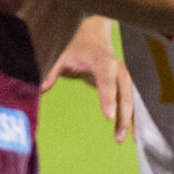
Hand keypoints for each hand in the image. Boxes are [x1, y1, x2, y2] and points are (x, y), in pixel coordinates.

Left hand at [47, 14, 137, 143]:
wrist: (94, 33)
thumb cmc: (76, 45)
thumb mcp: (61, 55)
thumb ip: (52, 71)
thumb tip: (40, 88)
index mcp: (102, 61)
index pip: (106, 81)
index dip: (108, 97)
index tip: (108, 116)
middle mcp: (118, 70)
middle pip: (123, 94)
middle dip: (122, 115)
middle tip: (118, 136)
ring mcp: (124, 77)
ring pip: (129, 100)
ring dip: (129, 120)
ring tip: (123, 140)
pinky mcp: (126, 84)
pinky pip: (130, 101)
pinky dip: (132, 117)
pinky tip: (133, 134)